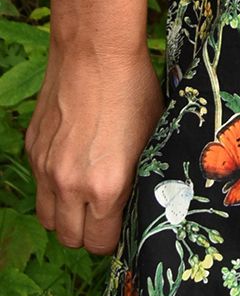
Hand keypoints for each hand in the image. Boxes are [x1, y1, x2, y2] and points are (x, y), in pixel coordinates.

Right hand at [26, 46, 162, 254]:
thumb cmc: (134, 90)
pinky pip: (40, 186)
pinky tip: (74, 161)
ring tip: (86, 193)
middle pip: (70, 239)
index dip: (113, 237)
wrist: (95, 51)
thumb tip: (140, 204)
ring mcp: (46, 169)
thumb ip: (139, 179)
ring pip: (48, 219)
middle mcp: (70, 186)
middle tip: (105, 213)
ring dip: (66, 215)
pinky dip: (53, 185)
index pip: (101, 243)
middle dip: (88, 232)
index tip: (122, 223)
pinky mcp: (33, 151)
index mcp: (106, 187)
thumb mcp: (151, 138)